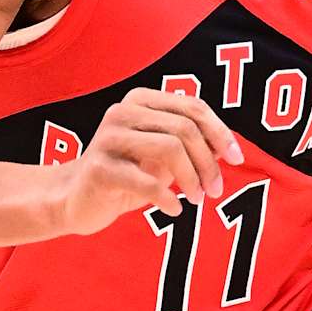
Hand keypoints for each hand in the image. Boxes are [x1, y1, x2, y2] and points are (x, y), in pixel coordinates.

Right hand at [49, 86, 242, 235]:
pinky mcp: (100, 168)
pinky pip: (147, 182)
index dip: (220, 132)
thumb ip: (190, 144)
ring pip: (170, 149)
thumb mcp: (162, 156)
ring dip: (192, 179)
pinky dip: (168, 199)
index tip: (236, 159)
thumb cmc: (126, 175)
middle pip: (185, 129)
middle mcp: (123, 112)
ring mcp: (108, 138)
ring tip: (196, 199)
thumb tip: (225, 147)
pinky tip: (174, 210)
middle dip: (208, 162)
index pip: (193, 107)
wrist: (75, 200)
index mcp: (141, 100)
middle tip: (215, 190)